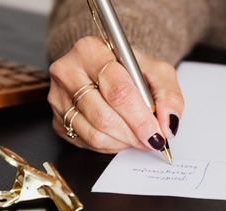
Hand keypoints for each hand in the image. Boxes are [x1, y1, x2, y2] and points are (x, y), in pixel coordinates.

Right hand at [48, 36, 183, 153]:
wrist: (105, 69)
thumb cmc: (129, 69)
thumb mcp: (156, 71)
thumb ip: (168, 95)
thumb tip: (168, 123)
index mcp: (91, 50)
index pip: (118, 90)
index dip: (140, 118)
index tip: (157, 133)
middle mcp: (68, 71)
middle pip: (104, 115)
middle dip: (133, 133)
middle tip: (151, 140)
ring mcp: (58, 97)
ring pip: (94, 132)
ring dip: (122, 141)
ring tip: (137, 137)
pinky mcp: (56, 119)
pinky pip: (85, 142)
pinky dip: (109, 145)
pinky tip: (119, 135)